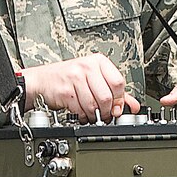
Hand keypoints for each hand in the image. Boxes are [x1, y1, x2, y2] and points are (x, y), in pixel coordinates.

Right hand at [21, 55, 138, 121]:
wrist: (43, 81)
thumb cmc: (68, 79)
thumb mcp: (94, 80)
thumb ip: (116, 93)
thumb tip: (133, 106)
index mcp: (98, 61)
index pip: (118, 82)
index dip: (119, 99)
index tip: (116, 107)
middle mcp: (87, 66)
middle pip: (107, 96)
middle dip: (106, 111)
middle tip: (103, 114)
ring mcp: (75, 77)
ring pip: (93, 104)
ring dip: (93, 115)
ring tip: (90, 113)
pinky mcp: (65, 90)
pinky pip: (80, 109)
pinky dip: (82, 115)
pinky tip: (80, 112)